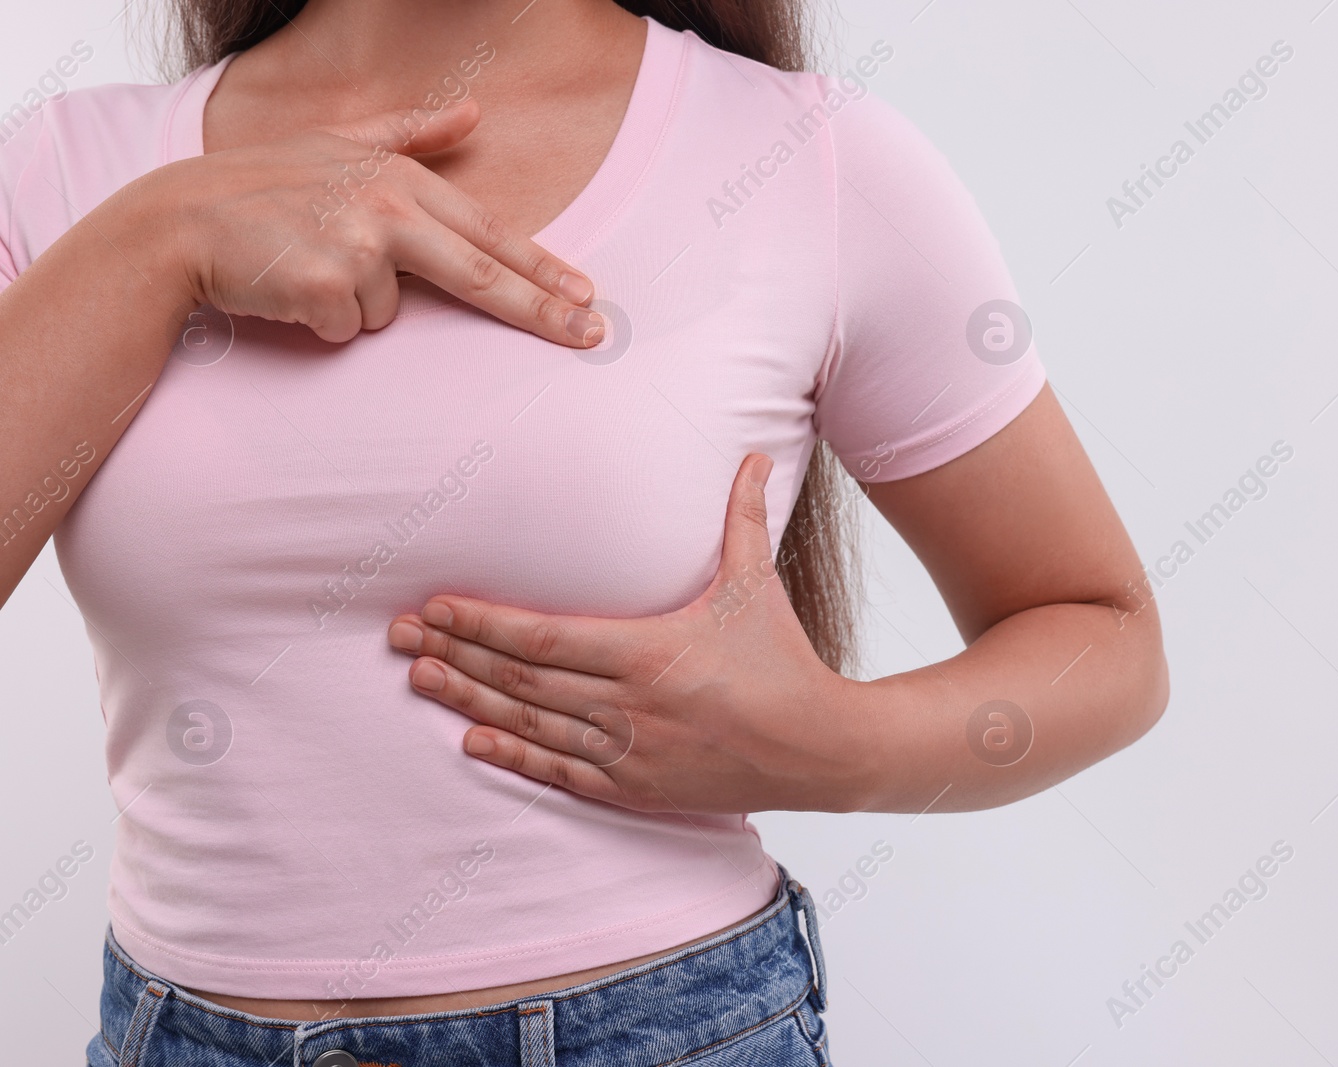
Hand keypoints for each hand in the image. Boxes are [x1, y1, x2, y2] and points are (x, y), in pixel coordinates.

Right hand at [146, 98, 603, 344]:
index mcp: (399, 179)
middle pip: (483, 275)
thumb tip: (474, 113)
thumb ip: (410, 133)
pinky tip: (288, 289)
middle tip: (592, 335)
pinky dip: (321, 321)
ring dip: (353, 305)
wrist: (177, 221)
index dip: (543, 267)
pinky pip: (348, 329)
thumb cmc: (260, 186)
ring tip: (306, 268)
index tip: (588, 293)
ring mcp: (358, 245)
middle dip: (544, 311)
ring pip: (390, 313)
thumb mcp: (337, 142)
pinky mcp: (326, 285)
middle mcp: (388, 208)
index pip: (489, 232)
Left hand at [385, 454, 871, 814]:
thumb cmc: (784, 660)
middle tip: (400, 637)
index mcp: (650, 651)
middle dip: (456, 654)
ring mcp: (630, 753)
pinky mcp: (636, 788)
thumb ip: (743, 518)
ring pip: (530, 726)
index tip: (436, 606)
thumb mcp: (759, 585)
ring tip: (418, 677)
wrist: (819, 748)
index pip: (544, 637)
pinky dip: (512, 756)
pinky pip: (559, 774)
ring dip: (468, 701)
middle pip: (521, 679)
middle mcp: (629, 706)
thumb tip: (752, 453)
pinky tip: (472, 741)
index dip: (483, 622)